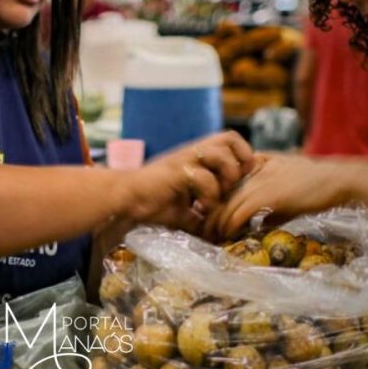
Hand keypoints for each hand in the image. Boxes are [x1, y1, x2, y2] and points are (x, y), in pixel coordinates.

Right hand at [121, 131, 255, 236]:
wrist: (125, 198)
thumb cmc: (150, 202)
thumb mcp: (183, 209)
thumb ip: (201, 213)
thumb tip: (216, 230)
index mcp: (197, 157)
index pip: (231, 142)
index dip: (242, 159)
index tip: (238, 184)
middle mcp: (193, 153)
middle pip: (231, 138)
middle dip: (240, 163)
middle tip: (231, 187)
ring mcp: (185, 159)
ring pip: (221, 154)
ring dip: (226, 177)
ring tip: (217, 198)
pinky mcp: (177, 170)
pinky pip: (204, 177)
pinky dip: (209, 196)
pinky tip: (200, 209)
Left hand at [210, 155, 362, 239]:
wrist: (338, 181)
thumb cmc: (316, 187)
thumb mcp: (287, 192)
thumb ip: (270, 206)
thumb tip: (259, 224)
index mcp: (255, 166)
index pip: (225, 184)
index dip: (215, 202)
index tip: (209, 219)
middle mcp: (252, 171)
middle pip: (220, 194)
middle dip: (209, 215)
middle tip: (202, 232)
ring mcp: (258, 182)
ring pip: (226, 204)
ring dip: (216, 224)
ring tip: (210, 238)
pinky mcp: (266, 195)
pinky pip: (239, 212)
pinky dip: (230, 226)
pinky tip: (227, 236)